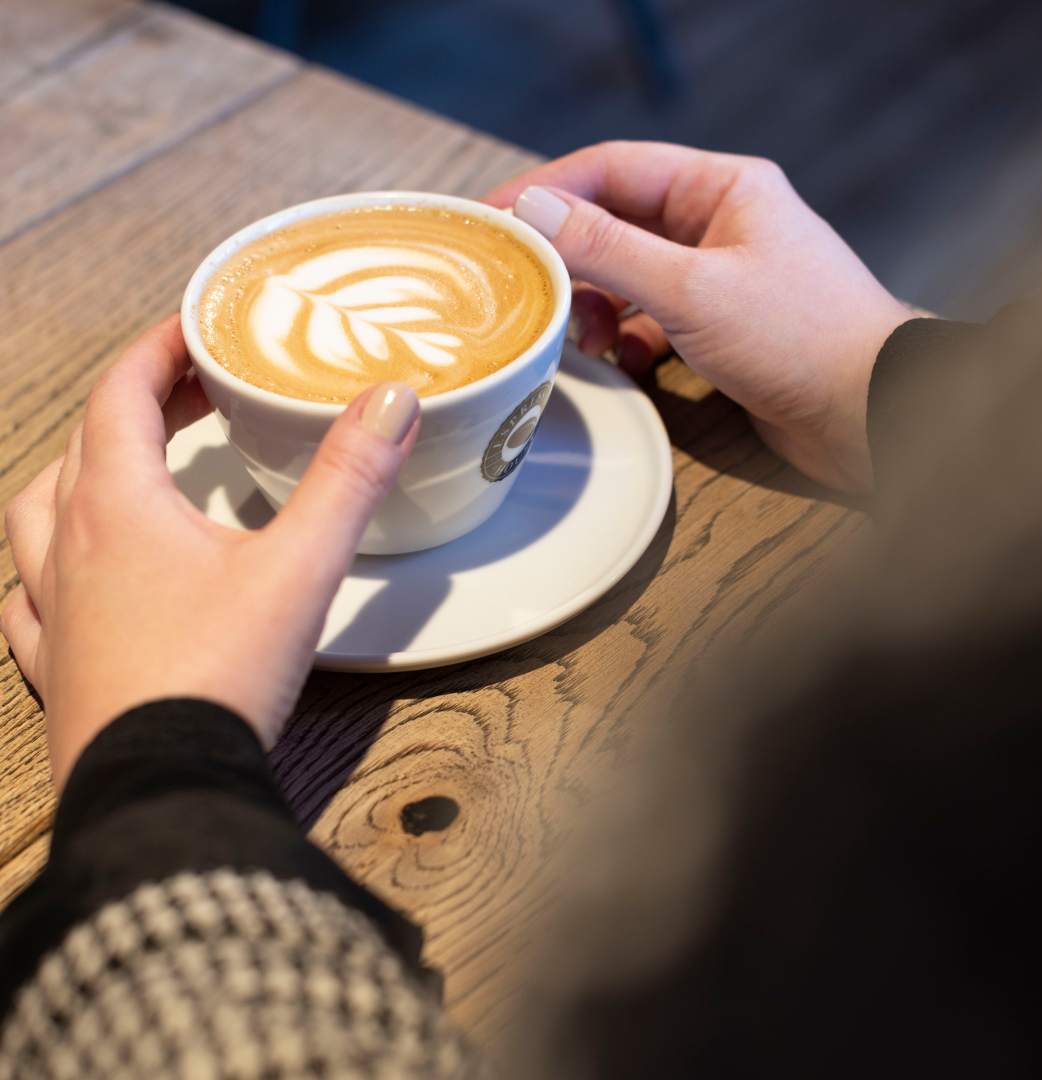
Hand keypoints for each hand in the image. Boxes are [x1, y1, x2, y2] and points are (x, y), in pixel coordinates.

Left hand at [0, 316, 418, 787]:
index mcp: (119, 507)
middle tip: (196, 394)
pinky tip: (70, 578)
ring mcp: (54, 610)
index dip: (158, 350)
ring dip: (82, 473)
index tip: (198, 328)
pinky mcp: (60, 666)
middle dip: (141, 404)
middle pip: (89, 444)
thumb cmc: (219, 676)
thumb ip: (349, 478)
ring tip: (128, 468)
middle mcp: (71, 548)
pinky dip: (49, 564)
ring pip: (41, 512)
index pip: (122, 394)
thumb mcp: (300, 568)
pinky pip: (32, 595)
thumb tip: (392, 400)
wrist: (161, 789)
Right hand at [486, 141, 911, 492]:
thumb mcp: (693, 289)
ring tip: (588, 341)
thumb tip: (535, 212)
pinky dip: (632, 343)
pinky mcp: (720, 331)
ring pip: (631, 279)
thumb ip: (610, 250)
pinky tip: (628, 365)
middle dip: (573, 261)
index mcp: (720, 189)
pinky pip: (653, 323)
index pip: (613, 169)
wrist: (872, 413)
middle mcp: (717, 226)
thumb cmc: (802, 337)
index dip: (548, 190)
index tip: (494, 218)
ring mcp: (718, 280)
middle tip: (532, 293)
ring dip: (600, 308)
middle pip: (617, 225)